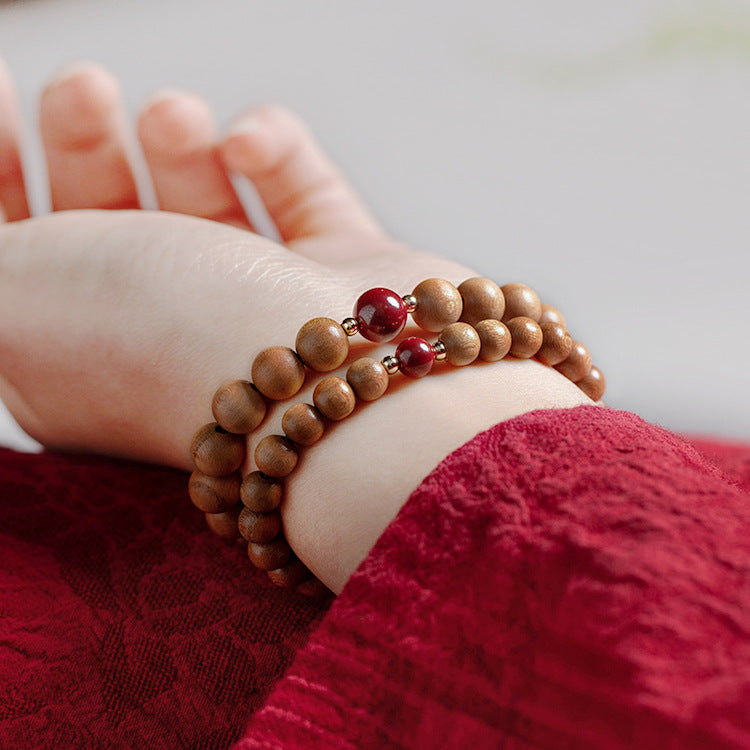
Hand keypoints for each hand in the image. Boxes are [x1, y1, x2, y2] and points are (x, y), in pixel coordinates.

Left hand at [0, 62, 591, 591]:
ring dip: (177, 139)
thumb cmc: (166, 345)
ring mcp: (259, 309)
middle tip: (85, 90)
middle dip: (85, 140)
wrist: (337, 393)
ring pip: (202, 201)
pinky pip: (299, 191)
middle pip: (111, 219)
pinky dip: (273, 149)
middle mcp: (168, 336)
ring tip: (175, 118)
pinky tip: (248, 145)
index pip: (20, 252)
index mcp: (75, 359)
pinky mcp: (339, 276)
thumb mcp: (10, 296)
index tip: (1, 93)